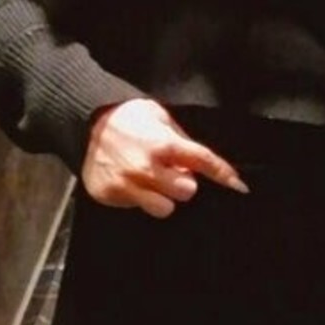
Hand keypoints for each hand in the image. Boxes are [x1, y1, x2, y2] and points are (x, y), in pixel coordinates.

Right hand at [82, 98, 249, 218]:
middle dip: (183, 182)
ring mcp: (128, 184)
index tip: (240, 186)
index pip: (203, 162)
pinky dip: (140, 197)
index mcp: (164, 144)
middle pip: (187, 192)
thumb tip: (198, 163)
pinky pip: (138, 207)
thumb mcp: (159, 116)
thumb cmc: (127, 117)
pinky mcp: (111, 194)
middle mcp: (147, 167)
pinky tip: (131, 181)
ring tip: (153, 182)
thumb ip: (180, 139)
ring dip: (164, 197)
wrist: (84, 121)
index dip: (224, 174)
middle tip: (172, 172)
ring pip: (165, 208)